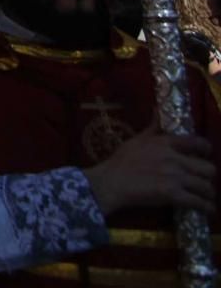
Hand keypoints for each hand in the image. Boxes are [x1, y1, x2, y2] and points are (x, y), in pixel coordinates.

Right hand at [83, 124, 215, 215]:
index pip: (198, 143)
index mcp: (166, 143)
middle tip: (202, 180)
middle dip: (208, 176)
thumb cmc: (121, 161)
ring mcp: (175, 177)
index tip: (205, 154)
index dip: (206, 150)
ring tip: (205, 197)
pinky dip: (206, 207)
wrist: (111, 182)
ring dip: (208, 193)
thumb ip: (152, 127)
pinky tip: (206, 210)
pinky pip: (199, 202)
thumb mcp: (136, 139)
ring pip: (206, 187)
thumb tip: (157, 110)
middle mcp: (175, 159)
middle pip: (209, 168)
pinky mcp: (173, 195)